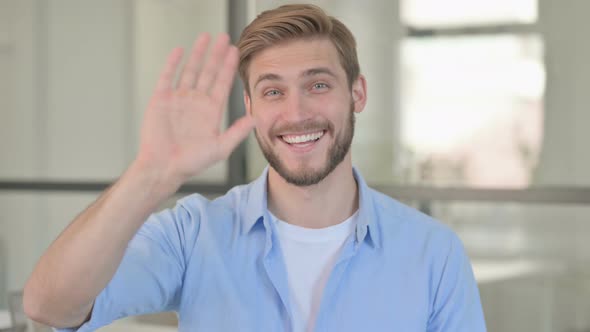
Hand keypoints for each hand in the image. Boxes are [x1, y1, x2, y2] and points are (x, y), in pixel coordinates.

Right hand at [134, 33, 254, 189]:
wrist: (163, 167)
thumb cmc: (191, 162)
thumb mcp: (220, 148)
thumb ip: (237, 132)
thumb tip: (255, 118)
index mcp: (211, 111)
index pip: (222, 84)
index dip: (229, 67)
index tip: (236, 52)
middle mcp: (196, 102)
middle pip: (208, 72)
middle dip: (216, 55)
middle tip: (224, 37)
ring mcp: (178, 99)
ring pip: (190, 70)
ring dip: (198, 54)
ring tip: (205, 37)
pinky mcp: (161, 99)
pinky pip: (168, 76)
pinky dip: (173, 63)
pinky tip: (180, 50)